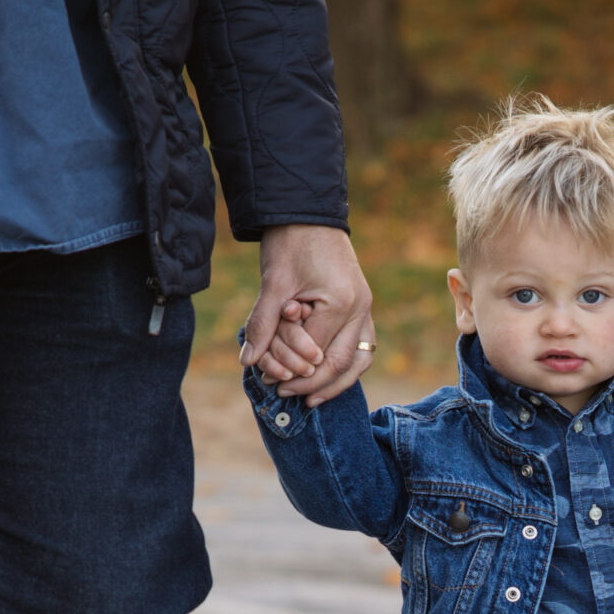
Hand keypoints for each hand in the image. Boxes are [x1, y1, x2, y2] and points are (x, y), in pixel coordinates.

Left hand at [243, 224, 376, 405]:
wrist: (309, 214)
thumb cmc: (290, 243)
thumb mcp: (272, 283)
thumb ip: (262, 323)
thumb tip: (248, 362)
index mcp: (341, 302)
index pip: (316, 352)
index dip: (293, 372)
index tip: (269, 383)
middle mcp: (360, 308)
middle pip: (341, 363)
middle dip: (313, 385)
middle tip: (286, 395)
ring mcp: (366, 308)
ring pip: (359, 361)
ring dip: (336, 384)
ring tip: (311, 400)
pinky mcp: (362, 307)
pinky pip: (361, 347)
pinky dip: (346, 367)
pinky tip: (327, 378)